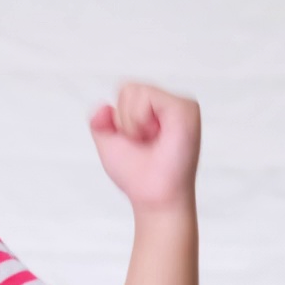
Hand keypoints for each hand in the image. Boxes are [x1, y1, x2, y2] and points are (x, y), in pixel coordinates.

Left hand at [89, 82, 200, 212]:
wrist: (153, 196)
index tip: (136, 142)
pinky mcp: (185, 109)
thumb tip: (103, 107)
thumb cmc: (137, 175)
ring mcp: (180, 105)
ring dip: (133, 122)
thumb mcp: (109, 144)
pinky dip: (141, 119)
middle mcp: (168, 105)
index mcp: (155, 110)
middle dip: (125, 120)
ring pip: (136, 91)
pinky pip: (148, 97)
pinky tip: (157, 136)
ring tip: (151, 141)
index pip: (125, 91)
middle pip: (128, 88)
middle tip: (145, 143)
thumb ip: (99, 122)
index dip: (120, 119)